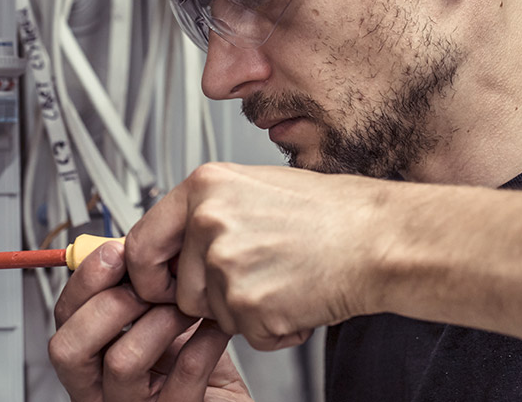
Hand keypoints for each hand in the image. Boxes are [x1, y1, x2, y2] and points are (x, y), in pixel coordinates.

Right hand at [48, 241, 252, 401]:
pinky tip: (215, 327)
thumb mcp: (157, 319)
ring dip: (160, 320)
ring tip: (187, 306)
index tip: (115, 252)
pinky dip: (205, 342)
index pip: (63, 320)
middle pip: (69, 348)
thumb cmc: (191, 361)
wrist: (225, 401)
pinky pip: (183, 376)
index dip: (84, 282)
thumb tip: (131, 244)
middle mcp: (102, 389)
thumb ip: (138, 288)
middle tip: (148, 286)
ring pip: (122, 361)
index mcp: (92, 360)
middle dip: (110, 303)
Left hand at [126, 163, 392, 349]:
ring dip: (245, 310)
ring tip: (284, 279)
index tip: (160, 285)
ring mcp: (226, 263)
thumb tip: (173, 242)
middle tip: (252, 281)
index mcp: (205, 187)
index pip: (139, 243)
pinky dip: (273, 328)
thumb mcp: (255, 189)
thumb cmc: (332, 213)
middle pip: (177, 289)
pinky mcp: (249, 304)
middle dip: (208, 298)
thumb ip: (206, 213)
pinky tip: (298, 296)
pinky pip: (246, 334)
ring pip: (212, 314)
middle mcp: (208, 221)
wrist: (381, 238)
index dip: (148, 274)